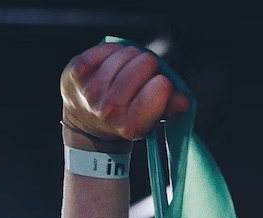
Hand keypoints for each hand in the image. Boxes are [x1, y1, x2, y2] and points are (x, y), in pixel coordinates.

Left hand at [60, 42, 190, 147]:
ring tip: (127, 69)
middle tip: (141, 76)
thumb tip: (184, 99)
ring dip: (131, 56)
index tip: (157, 87)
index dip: (163, 82)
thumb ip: (170, 108)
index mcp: (132, 125)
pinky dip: (112, 50)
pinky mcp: (77, 72)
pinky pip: (106, 48)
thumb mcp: (151, 120)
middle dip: (148, 66)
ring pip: (126, 53)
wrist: (86, 123)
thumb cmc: (125, 117)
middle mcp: (110, 110)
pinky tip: (111, 61)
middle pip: (145, 64)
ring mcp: (92, 90)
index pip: (161, 87)